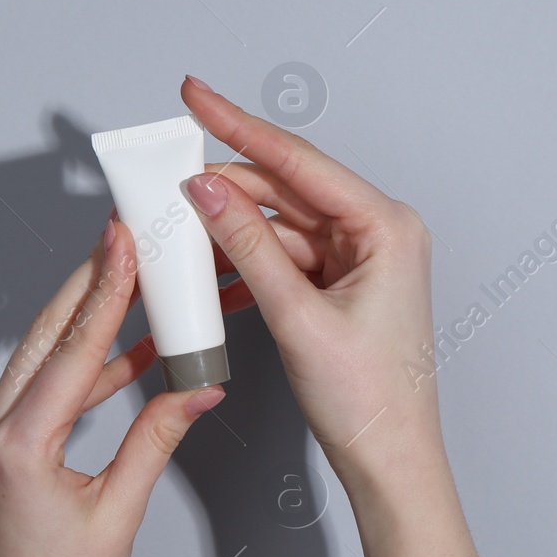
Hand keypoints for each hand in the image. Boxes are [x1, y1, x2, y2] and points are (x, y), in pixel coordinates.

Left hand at [0, 216, 223, 556]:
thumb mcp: (117, 514)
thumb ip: (155, 440)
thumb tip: (196, 390)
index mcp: (18, 444)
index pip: (72, 349)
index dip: (106, 291)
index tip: (123, 242)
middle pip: (47, 335)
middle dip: (90, 283)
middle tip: (124, 236)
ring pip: (44, 356)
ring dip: (88, 319)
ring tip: (132, 280)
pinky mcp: (1, 446)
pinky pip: (45, 388)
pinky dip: (85, 366)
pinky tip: (127, 350)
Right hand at [179, 75, 445, 496]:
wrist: (389, 460)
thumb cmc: (369, 399)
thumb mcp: (296, 316)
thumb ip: (247, 246)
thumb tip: (207, 190)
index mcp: (385, 226)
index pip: (297, 160)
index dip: (237, 125)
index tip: (195, 95)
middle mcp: (377, 232)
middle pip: (284, 188)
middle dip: (224, 186)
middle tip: (167, 178)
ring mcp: (358, 259)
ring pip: (276, 225)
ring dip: (228, 231)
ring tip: (178, 232)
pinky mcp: (339, 285)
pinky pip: (281, 258)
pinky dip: (244, 264)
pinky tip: (207, 273)